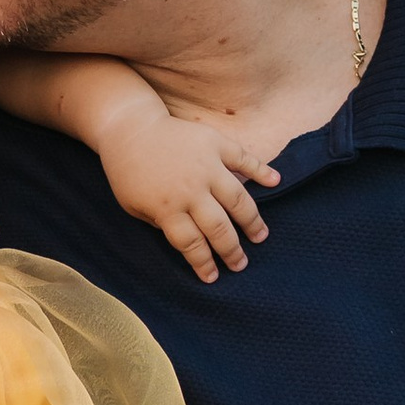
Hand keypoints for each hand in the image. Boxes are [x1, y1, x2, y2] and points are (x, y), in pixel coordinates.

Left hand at [96, 105, 280, 280]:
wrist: (130, 128)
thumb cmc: (128, 172)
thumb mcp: (133, 206)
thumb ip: (160, 224)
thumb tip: (190, 239)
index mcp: (167, 207)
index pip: (192, 243)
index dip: (204, 263)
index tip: (213, 277)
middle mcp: (191, 188)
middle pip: (218, 227)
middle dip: (231, 251)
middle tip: (240, 264)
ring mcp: (206, 164)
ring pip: (238, 199)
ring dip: (252, 221)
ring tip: (260, 236)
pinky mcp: (215, 143)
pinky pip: (243, 158)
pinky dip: (261, 170)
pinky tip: (275, 182)